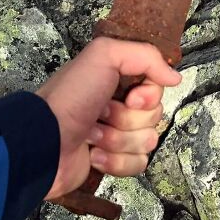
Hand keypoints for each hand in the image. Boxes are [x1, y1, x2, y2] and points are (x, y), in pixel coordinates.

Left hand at [35, 37, 180, 200]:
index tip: (131, 97)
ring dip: (118, 140)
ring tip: (92, 135)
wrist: (43, 143)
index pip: (157, 86)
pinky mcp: (113, 162)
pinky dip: (116, 161)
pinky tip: (93, 154)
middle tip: (101, 114)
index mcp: (118, 77)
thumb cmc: (70, 97)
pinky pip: (138, 163)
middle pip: (155, 114)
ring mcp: (117, 134)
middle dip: (128, 118)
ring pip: (147, 140)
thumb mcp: (104, 55)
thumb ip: (146, 55)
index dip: (149, 95)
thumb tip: (176, 77)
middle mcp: (120, 103)